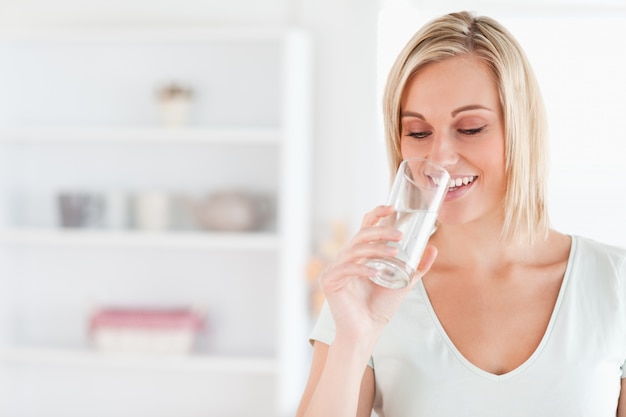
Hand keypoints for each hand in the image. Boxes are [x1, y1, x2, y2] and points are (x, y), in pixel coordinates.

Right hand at [318, 205, 436, 343]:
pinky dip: (362, 269)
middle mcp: (346, 257)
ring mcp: (336, 268)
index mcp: (360, 254)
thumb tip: (432, 248)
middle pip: (361, 235)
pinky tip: (376, 272)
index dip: (377, 214)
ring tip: (393, 254)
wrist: (365, 331)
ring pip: (355, 249)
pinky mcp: (329, 281)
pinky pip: (346, 269)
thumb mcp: (403, 282)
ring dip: (375, 249)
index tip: (392, 207)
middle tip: (399, 235)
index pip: (365, 226)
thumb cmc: (380, 307)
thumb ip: (416, 267)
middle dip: (381, 231)